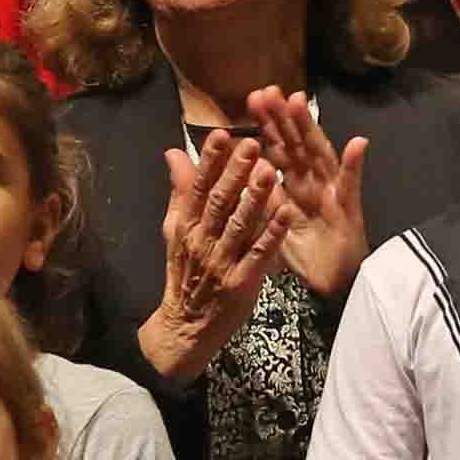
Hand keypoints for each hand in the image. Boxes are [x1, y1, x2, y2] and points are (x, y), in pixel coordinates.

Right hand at [141, 133, 286, 379]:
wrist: (185, 325)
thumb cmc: (185, 271)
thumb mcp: (175, 230)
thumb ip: (180, 191)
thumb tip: (173, 153)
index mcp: (186, 225)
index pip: (197, 187)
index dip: (210, 161)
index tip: (221, 134)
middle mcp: (201, 241)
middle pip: (219, 202)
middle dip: (235, 173)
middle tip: (252, 144)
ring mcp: (221, 263)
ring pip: (239, 226)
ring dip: (255, 199)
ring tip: (270, 171)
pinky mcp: (241, 283)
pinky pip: (259, 255)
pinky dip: (271, 234)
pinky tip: (285, 213)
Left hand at [245, 87, 372, 303]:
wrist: (329, 285)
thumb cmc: (302, 253)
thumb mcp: (269, 222)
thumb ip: (253, 192)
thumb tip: (229, 166)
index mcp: (293, 184)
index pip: (278, 148)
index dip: (267, 124)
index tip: (253, 99)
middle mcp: (312, 181)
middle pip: (296, 143)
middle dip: (282, 117)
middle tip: (268, 90)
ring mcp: (332, 192)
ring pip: (319, 154)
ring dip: (310, 128)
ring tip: (299, 101)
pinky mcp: (348, 210)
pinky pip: (350, 185)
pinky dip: (354, 165)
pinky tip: (357, 143)